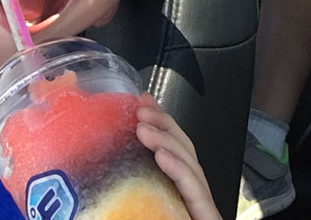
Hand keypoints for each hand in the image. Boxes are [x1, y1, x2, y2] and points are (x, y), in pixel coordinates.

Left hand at [135, 93, 222, 219]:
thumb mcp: (146, 203)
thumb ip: (135, 187)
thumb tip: (105, 170)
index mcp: (179, 190)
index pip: (173, 148)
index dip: (161, 121)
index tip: (143, 101)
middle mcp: (193, 193)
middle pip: (184, 150)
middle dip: (164, 124)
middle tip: (141, 109)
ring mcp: (202, 202)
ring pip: (189, 163)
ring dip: (166, 141)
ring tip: (143, 129)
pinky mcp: (206, 214)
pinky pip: (192, 188)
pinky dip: (178, 168)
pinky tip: (161, 155)